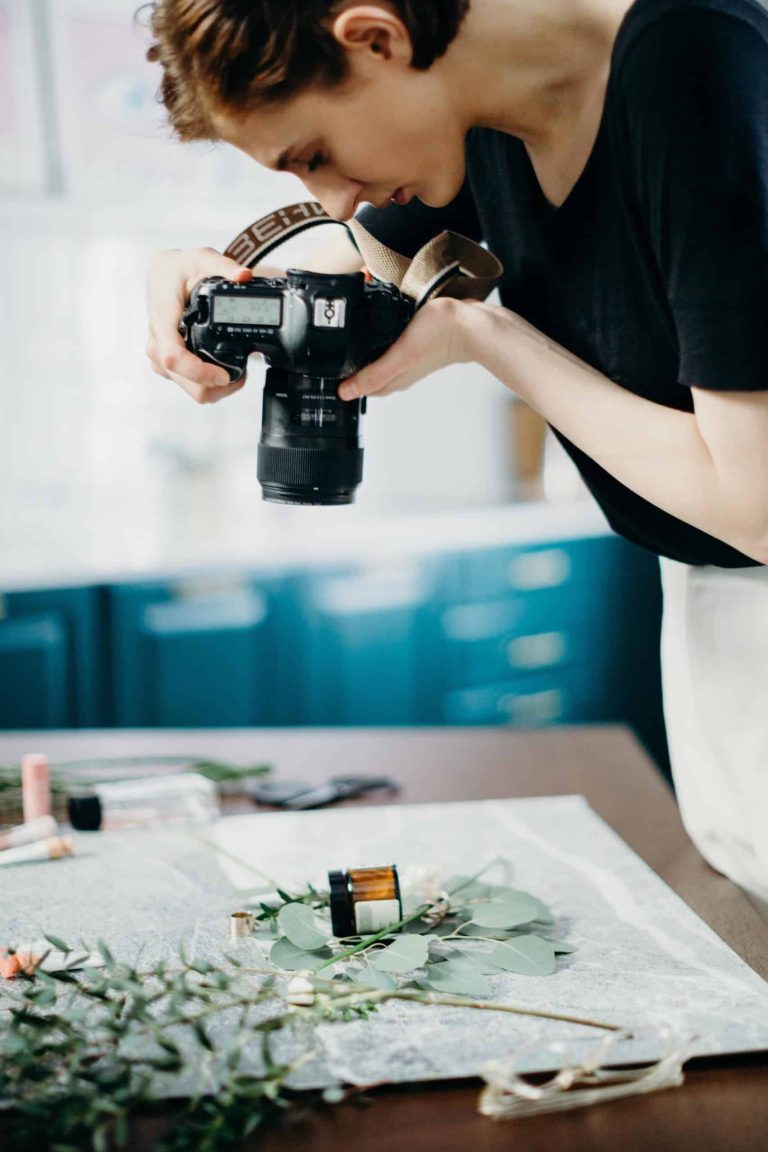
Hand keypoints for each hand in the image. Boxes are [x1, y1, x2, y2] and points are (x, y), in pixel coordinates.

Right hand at [145, 248, 283, 403]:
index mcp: (162, 320)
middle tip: (244, 370)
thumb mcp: (202, 258)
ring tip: (238, 368)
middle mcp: (157, 345)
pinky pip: (191, 387)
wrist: (163, 277)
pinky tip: (223, 367)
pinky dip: (211, 384)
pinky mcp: (167, 366)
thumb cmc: (180, 269)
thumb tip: (244, 275)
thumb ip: (224, 266)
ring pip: (192, 390)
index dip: (200, 372)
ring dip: (218, 387)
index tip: (225, 374)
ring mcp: (160, 359)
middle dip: (220, 385)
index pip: (174, 357)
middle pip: (188, 384)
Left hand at [337, 296, 473, 400]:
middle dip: (351, 367)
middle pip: (368, 374)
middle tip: (333, 354)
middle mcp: (400, 370)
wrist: (469, 322)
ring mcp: (409, 357)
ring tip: (349, 341)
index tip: (326, 374)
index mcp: (393, 379)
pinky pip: (391, 346)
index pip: (361, 387)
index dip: (344, 383)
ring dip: (364, 352)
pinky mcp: (417, 342)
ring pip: (379, 359)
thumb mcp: (400, 356)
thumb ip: (373, 374)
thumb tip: (345, 393)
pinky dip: (380, 340)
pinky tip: (378, 330)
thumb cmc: (439, 337)